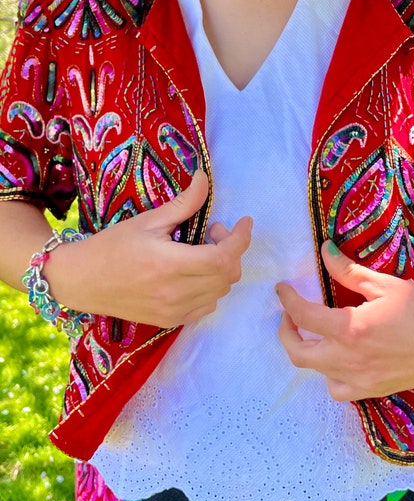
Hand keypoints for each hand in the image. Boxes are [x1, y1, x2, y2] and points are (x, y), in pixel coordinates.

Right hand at [46, 169, 252, 326]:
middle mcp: (175, 292)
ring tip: (202, 251)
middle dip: (230, 250)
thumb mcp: (149, 220)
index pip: (224, 257)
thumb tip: (205, 178)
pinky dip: (211, 288)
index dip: (241, 239)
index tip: (244, 222)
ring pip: (220, 292)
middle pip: (227, 275)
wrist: (82, 280)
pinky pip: (206, 307)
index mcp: (170, 264)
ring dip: (221, 269)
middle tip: (213, 232)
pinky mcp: (169, 321)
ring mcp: (174, 311)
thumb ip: (184, 203)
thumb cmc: (113, 246)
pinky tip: (195, 273)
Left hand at [277, 241, 413, 400]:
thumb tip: (324, 251)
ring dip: (309, 354)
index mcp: (350, 329)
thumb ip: (349, 271)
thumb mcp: (385, 284)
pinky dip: (331, 375)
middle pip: (298, 353)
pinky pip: (340, 389)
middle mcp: (350, 360)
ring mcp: (362, 380)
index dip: (287, 300)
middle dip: (286, 331)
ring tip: (314, 334)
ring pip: (317, 373)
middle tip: (290, 315)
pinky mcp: (376, 390)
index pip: (303, 316)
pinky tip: (339, 357)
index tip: (282, 289)